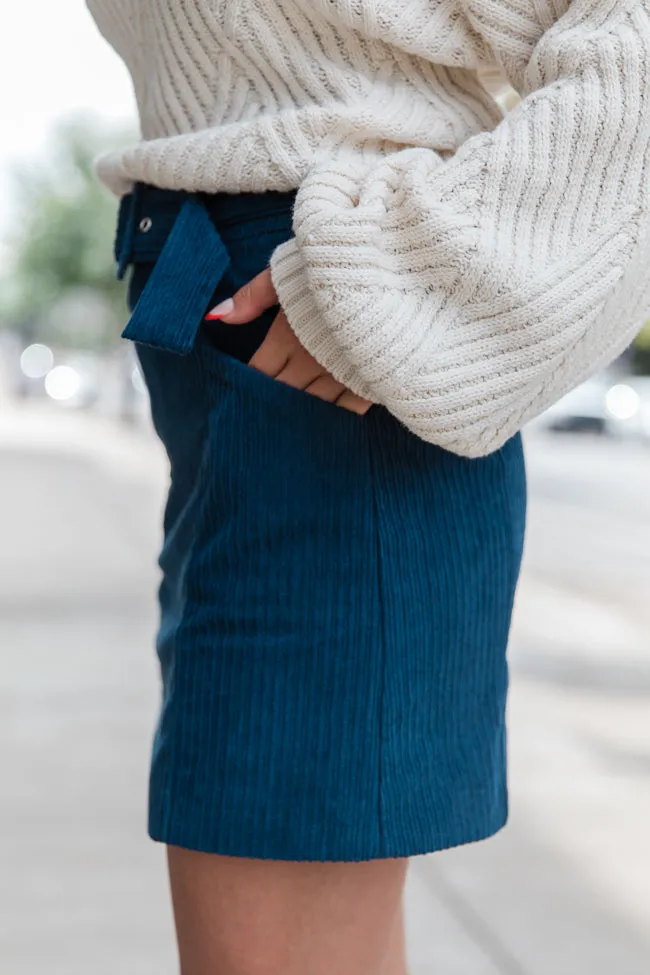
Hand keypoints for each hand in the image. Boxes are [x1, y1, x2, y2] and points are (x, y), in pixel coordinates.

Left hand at [205, 269, 372, 414]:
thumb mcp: (289, 269)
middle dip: (268, 402)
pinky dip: (334, 416)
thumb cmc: (337, 263)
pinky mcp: (370, 381)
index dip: (247, 382)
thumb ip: (253, 295)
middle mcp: (310, 362)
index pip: (258, 372)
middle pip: (281, 394)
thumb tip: (217, 316)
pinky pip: (347, 411)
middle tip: (259, 418)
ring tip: (289, 425)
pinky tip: (326, 420)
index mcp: (287, 337)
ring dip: (299, 413)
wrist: (398, 268)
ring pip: (312, 407)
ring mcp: (341, 375)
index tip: (240, 391)